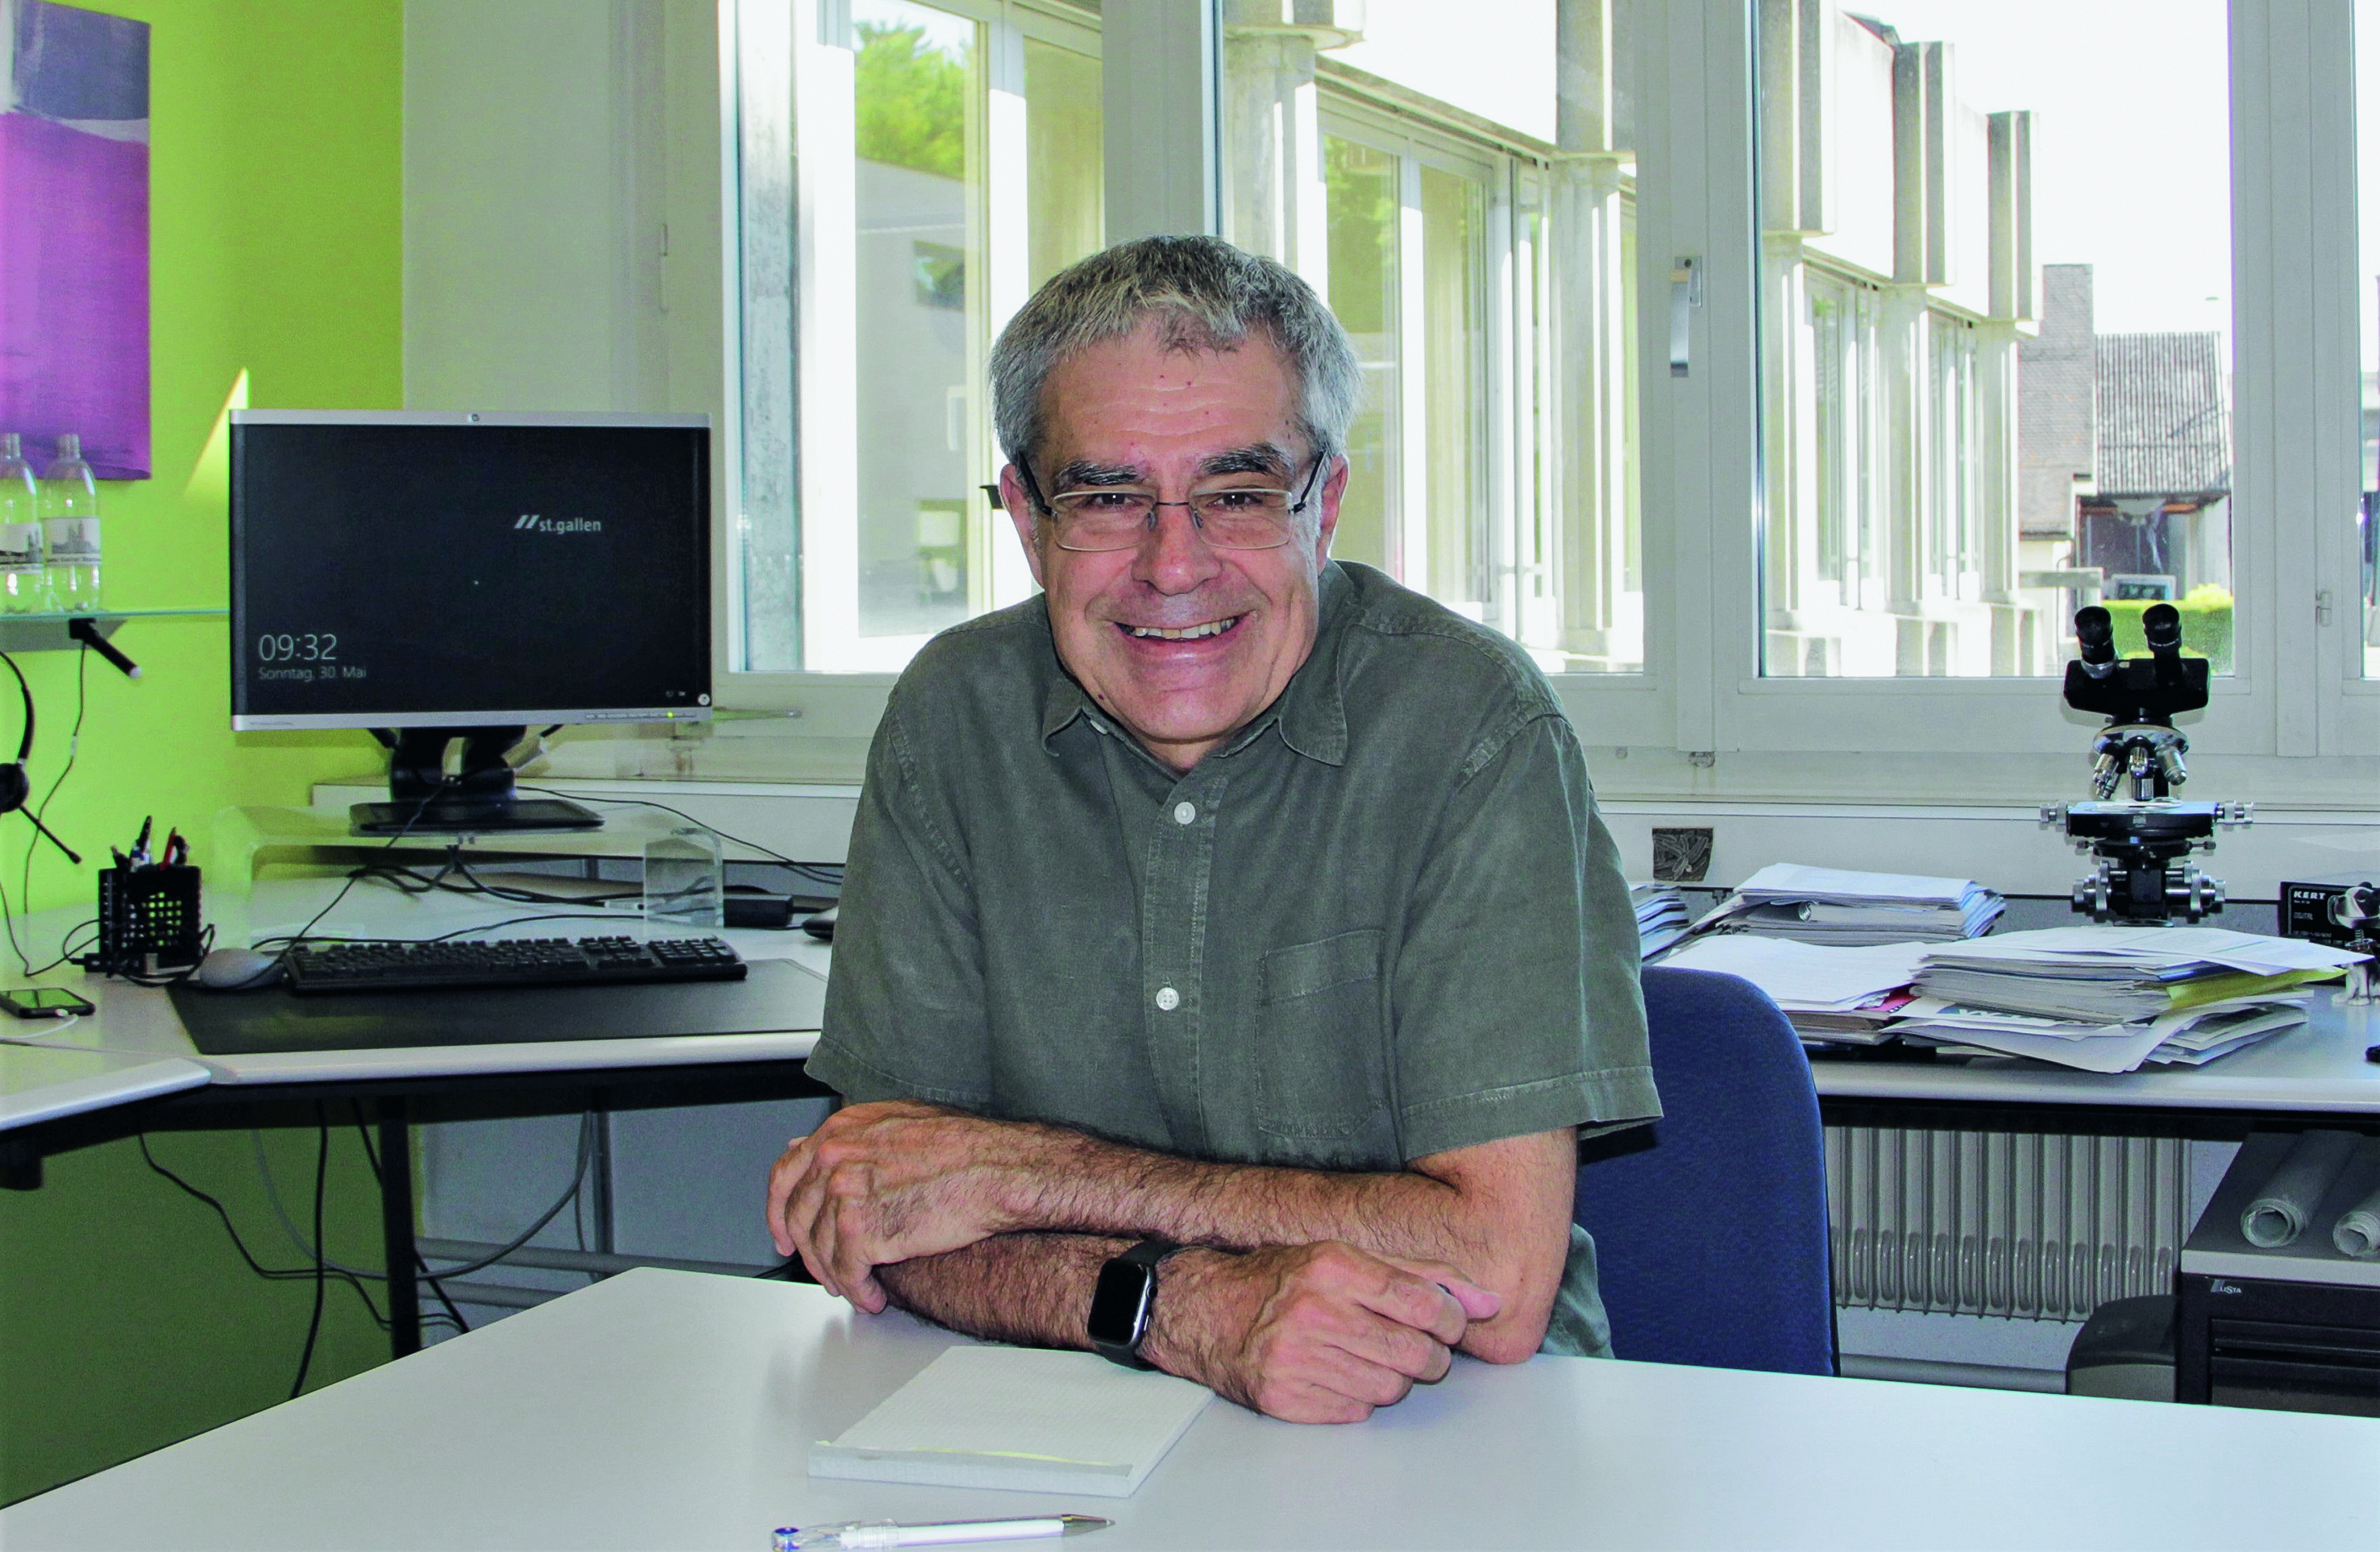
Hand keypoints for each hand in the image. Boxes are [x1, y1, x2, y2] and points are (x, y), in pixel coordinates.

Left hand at [765, 1100, 1057, 1312]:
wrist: (997, 1170)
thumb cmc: (965, 1146)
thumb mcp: (900, 1122)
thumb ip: (853, 1137)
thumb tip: (814, 1148)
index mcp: (841, 1131)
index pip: (786, 1174)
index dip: (779, 1211)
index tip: (784, 1233)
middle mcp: (835, 1158)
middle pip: (799, 1217)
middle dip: (807, 1252)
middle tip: (820, 1271)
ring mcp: (845, 1193)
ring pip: (821, 1250)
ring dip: (837, 1277)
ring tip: (856, 1288)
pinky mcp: (863, 1230)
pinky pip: (848, 1273)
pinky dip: (858, 1291)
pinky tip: (872, 1296)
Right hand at [1144, 1242, 1501, 1423]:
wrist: (1202, 1312)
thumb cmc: (1280, 1282)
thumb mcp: (1345, 1258)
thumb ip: (1420, 1276)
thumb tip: (1487, 1302)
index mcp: (1331, 1266)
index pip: (1423, 1303)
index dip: (1450, 1320)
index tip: (1447, 1323)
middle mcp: (1312, 1311)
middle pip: (1416, 1353)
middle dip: (1430, 1356)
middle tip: (1417, 1347)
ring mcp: (1296, 1359)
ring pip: (1391, 1388)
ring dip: (1395, 1378)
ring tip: (1370, 1357)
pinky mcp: (1285, 1399)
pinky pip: (1358, 1411)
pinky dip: (1360, 1398)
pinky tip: (1340, 1374)